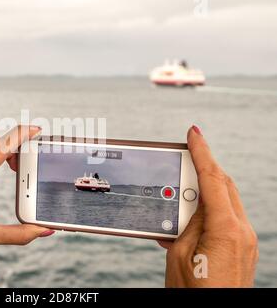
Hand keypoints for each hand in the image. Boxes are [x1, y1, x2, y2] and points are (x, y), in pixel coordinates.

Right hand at [158, 126, 257, 286]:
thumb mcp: (178, 254)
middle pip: (224, 186)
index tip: (194, 133)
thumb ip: (185, 223)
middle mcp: (242, 231)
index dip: (202, 152)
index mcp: (225, 228)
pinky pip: (226, 219)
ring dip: (204, 193)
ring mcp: (245, 241)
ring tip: (179, 199)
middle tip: (182, 162)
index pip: (213, 179)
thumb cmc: (193, 291)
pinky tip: (189, 222)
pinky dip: (209, 212)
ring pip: (226, 202)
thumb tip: (187, 205)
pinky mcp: (242, 249)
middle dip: (203, 170)